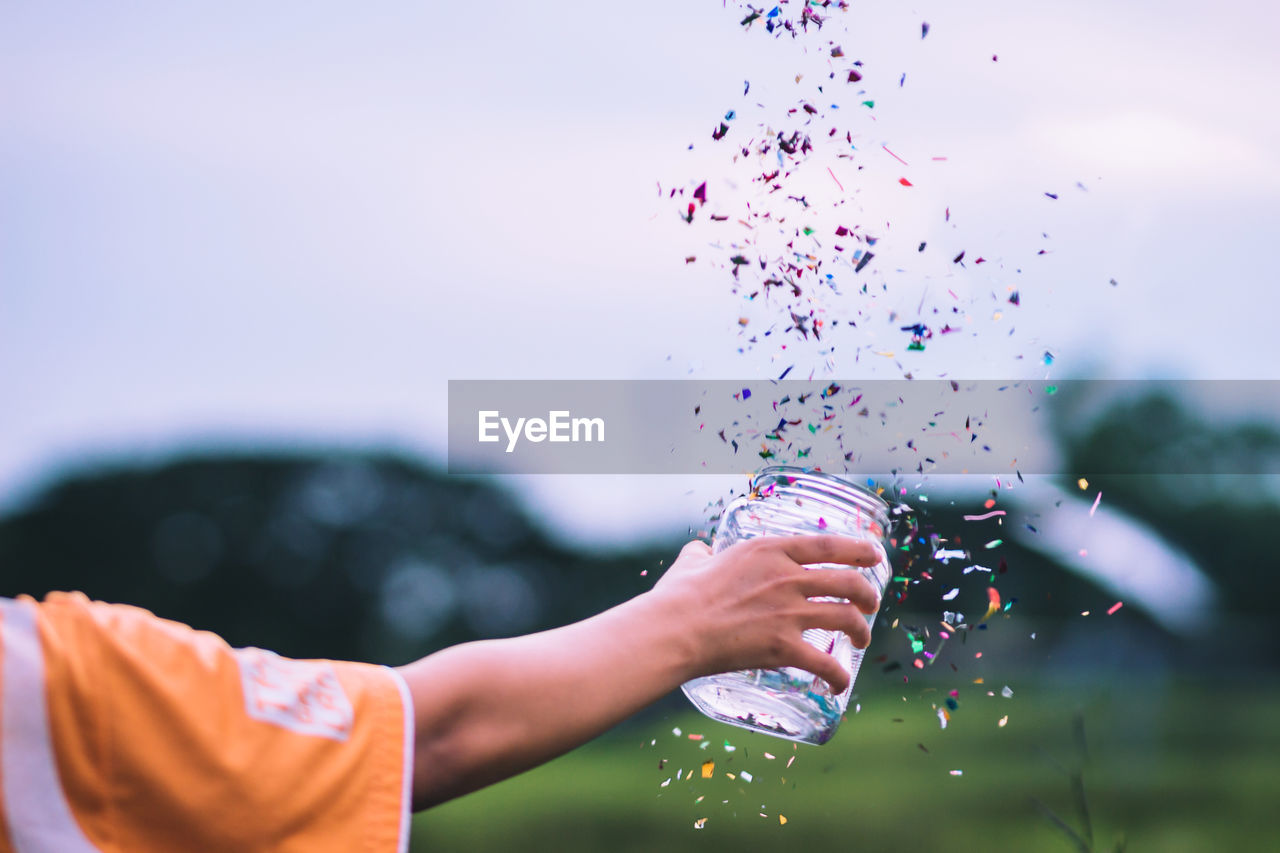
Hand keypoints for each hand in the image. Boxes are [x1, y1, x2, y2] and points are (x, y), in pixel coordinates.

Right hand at [651, 535, 883, 694]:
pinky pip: (826, 664)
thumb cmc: (679, 596)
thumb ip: (702, 553)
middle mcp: (787, 578)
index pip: (829, 545)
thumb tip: (699, 551)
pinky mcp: (784, 647)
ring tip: (861, 639)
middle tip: (870, 603)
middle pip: (848, 582)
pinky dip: (839, 676)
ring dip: (861, 630)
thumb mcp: (692, 561)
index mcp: (769, 550)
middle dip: (867, 593)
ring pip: (846, 618)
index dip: (859, 550)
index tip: (873, 555)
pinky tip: (839, 684)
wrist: (674, 630)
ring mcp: (789, 613)